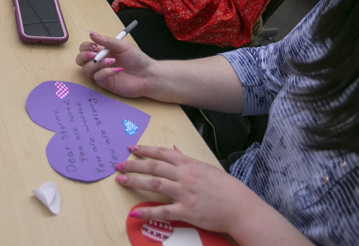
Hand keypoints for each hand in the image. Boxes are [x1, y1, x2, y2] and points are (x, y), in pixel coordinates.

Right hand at [75, 31, 154, 97]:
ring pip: (86, 69)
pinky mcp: (105, 83)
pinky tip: (117, 70)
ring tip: (112, 61)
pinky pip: (97, 77)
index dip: (86, 47)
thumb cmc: (138, 59)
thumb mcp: (123, 46)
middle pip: (80, 59)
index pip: (85, 47)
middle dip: (84, 56)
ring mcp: (101, 73)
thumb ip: (107, 41)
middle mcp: (99, 61)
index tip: (94, 46)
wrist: (148, 75)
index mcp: (103, 50)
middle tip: (94, 55)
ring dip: (97, 64)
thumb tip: (91, 34)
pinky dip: (105, 72)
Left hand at [115, 145, 255, 234]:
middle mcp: (185, 176)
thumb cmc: (224, 187)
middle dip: (134, 165)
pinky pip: (163, 211)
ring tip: (121, 180)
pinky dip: (147, 211)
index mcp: (189, 164)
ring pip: (155, 184)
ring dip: (136, 181)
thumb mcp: (205, 167)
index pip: (162, 153)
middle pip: (154, 167)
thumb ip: (186, 158)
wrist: (240, 207)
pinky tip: (134, 212)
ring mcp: (185, 193)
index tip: (131, 148)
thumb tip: (174, 148)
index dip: (145, 150)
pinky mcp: (186, 211)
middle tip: (118, 164)